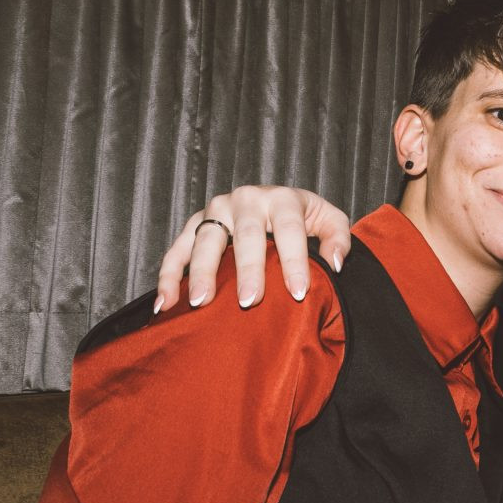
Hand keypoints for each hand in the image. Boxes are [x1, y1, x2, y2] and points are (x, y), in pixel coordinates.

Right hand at [154, 187, 352, 312]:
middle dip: (248, 269)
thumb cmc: (303, 216)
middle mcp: (246, 199)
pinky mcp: (195, 224)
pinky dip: (168, 275)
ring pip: (205, 240)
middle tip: (250, 301)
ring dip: (201, 272)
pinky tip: (165, 304)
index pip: (289, 229)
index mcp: (282, 198)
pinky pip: (176, 250)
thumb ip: (337, 238)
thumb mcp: (328, 219)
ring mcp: (216, 210)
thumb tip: (336, 264)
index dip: (294, 261)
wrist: (273, 201)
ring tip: (201, 302)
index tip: (297, 292)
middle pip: (246, 235)